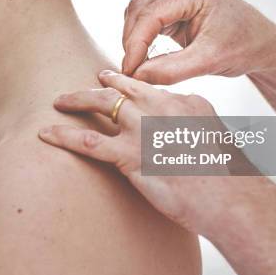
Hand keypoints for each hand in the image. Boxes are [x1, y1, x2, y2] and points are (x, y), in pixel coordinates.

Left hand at [38, 70, 258, 235]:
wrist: (229, 196)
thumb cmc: (224, 171)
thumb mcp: (211, 132)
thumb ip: (189, 118)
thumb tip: (176, 114)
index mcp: (181, 99)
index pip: (145, 85)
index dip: (124, 81)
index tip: (109, 78)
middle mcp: (159, 106)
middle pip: (119, 87)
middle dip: (97, 84)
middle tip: (81, 86)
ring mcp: (143, 128)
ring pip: (100, 104)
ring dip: (75, 100)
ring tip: (58, 102)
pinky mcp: (130, 155)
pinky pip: (88, 142)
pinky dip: (63, 136)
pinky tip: (47, 134)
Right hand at [122, 0, 275, 84]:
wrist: (261, 43)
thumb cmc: (244, 46)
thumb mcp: (209, 61)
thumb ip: (171, 69)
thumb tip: (137, 76)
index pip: (151, 14)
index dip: (135, 44)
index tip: (128, 71)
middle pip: (139, 9)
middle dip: (132, 42)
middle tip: (130, 72)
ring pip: (138, 12)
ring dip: (133, 39)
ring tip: (137, 66)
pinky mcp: (173, 2)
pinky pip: (146, 17)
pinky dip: (141, 37)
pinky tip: (143, 57)